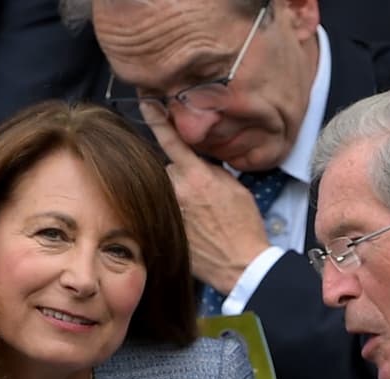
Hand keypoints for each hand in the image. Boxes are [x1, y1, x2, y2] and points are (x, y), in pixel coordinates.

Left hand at [140, 103, 272, 294]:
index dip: (158, 119)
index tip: (146, 103)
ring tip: (200, 216)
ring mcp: (169, 212)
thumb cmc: (243, 227)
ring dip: (178, 197)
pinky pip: (165, 212)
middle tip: (203, 196)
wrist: (240, 265)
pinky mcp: (165, 229)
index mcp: (197, 177)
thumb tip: (198, 163)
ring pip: (167, 191)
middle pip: (169, 170)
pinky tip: (194, 229)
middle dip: (182, 176)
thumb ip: (211, 170)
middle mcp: (178, 192)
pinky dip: (177, 216)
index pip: (172, 141)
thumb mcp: (235, 188)